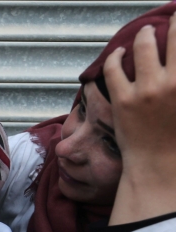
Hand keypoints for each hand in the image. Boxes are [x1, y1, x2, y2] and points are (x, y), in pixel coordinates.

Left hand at [104, 15, 175, 223]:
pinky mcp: (122, 99)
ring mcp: (146, 90)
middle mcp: (173, 82)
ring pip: (143, 46)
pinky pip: (114, 68)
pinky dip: (115, 56)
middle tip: (175, 16)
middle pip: (175, 36)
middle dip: (175, 21)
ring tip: (146, 33)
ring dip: (145, 35)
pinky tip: (118, 53)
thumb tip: (174, 69)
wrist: (158, 164)